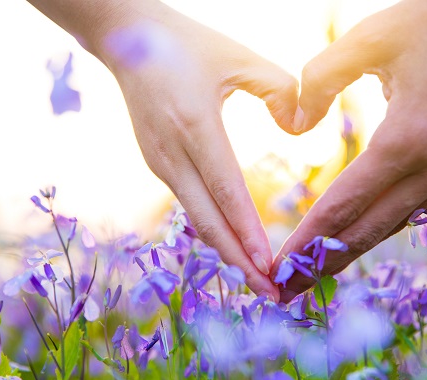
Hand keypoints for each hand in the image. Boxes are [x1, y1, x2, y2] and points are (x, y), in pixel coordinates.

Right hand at [96, 1, 299, 299]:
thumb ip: (281, 90)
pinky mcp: (157, 163)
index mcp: (194, 126)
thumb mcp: (239, 57)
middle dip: (238, 262)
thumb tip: (299, 130)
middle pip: (208, 221)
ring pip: (196, 218)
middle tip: (269, 294)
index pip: (226, 193)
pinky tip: (232, 244)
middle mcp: (172, 154)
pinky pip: (189, 204)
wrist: (127, 38)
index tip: (270, 266)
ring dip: (225, 251)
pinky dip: (213, 229)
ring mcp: (159, 162)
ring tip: (255, 278)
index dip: (247, 233)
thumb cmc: (188, 45)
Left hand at [274, 0, 426, 302]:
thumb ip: (318, 81)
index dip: (308, 242)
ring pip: (393, 224)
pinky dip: (380, 225)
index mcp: (408, 138)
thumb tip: (295, 125)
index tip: (278, 267)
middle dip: (323, 264)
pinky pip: (414, 206)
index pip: (344, 206)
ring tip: (314, 273)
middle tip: (286, 291)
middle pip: (368, 231)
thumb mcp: (368, 40)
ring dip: (352, 251)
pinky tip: (357, 236)